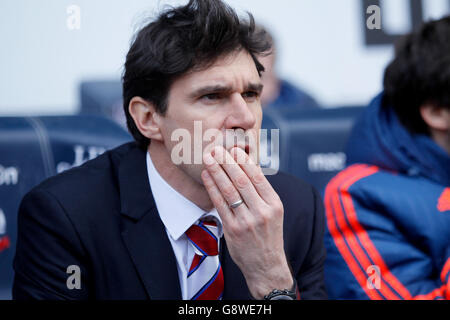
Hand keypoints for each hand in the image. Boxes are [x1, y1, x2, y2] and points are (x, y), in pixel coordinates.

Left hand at [202, 146, 292, 298]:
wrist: (266, 266)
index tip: (234, 149)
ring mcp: (247, 222)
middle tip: (217, 148)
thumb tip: (246, 167)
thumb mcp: (273, 213)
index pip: (258, 177)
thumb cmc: (268, 236)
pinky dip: (212, 188)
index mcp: (274, 204)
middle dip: (227, 162)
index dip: (245, 161)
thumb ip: (261, 193)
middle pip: (242, 181)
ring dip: (217, 172)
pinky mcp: (233, 230)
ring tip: (209, 158)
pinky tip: (207, 177)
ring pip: (229, 190)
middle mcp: (262, 212)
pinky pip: (220, 204)